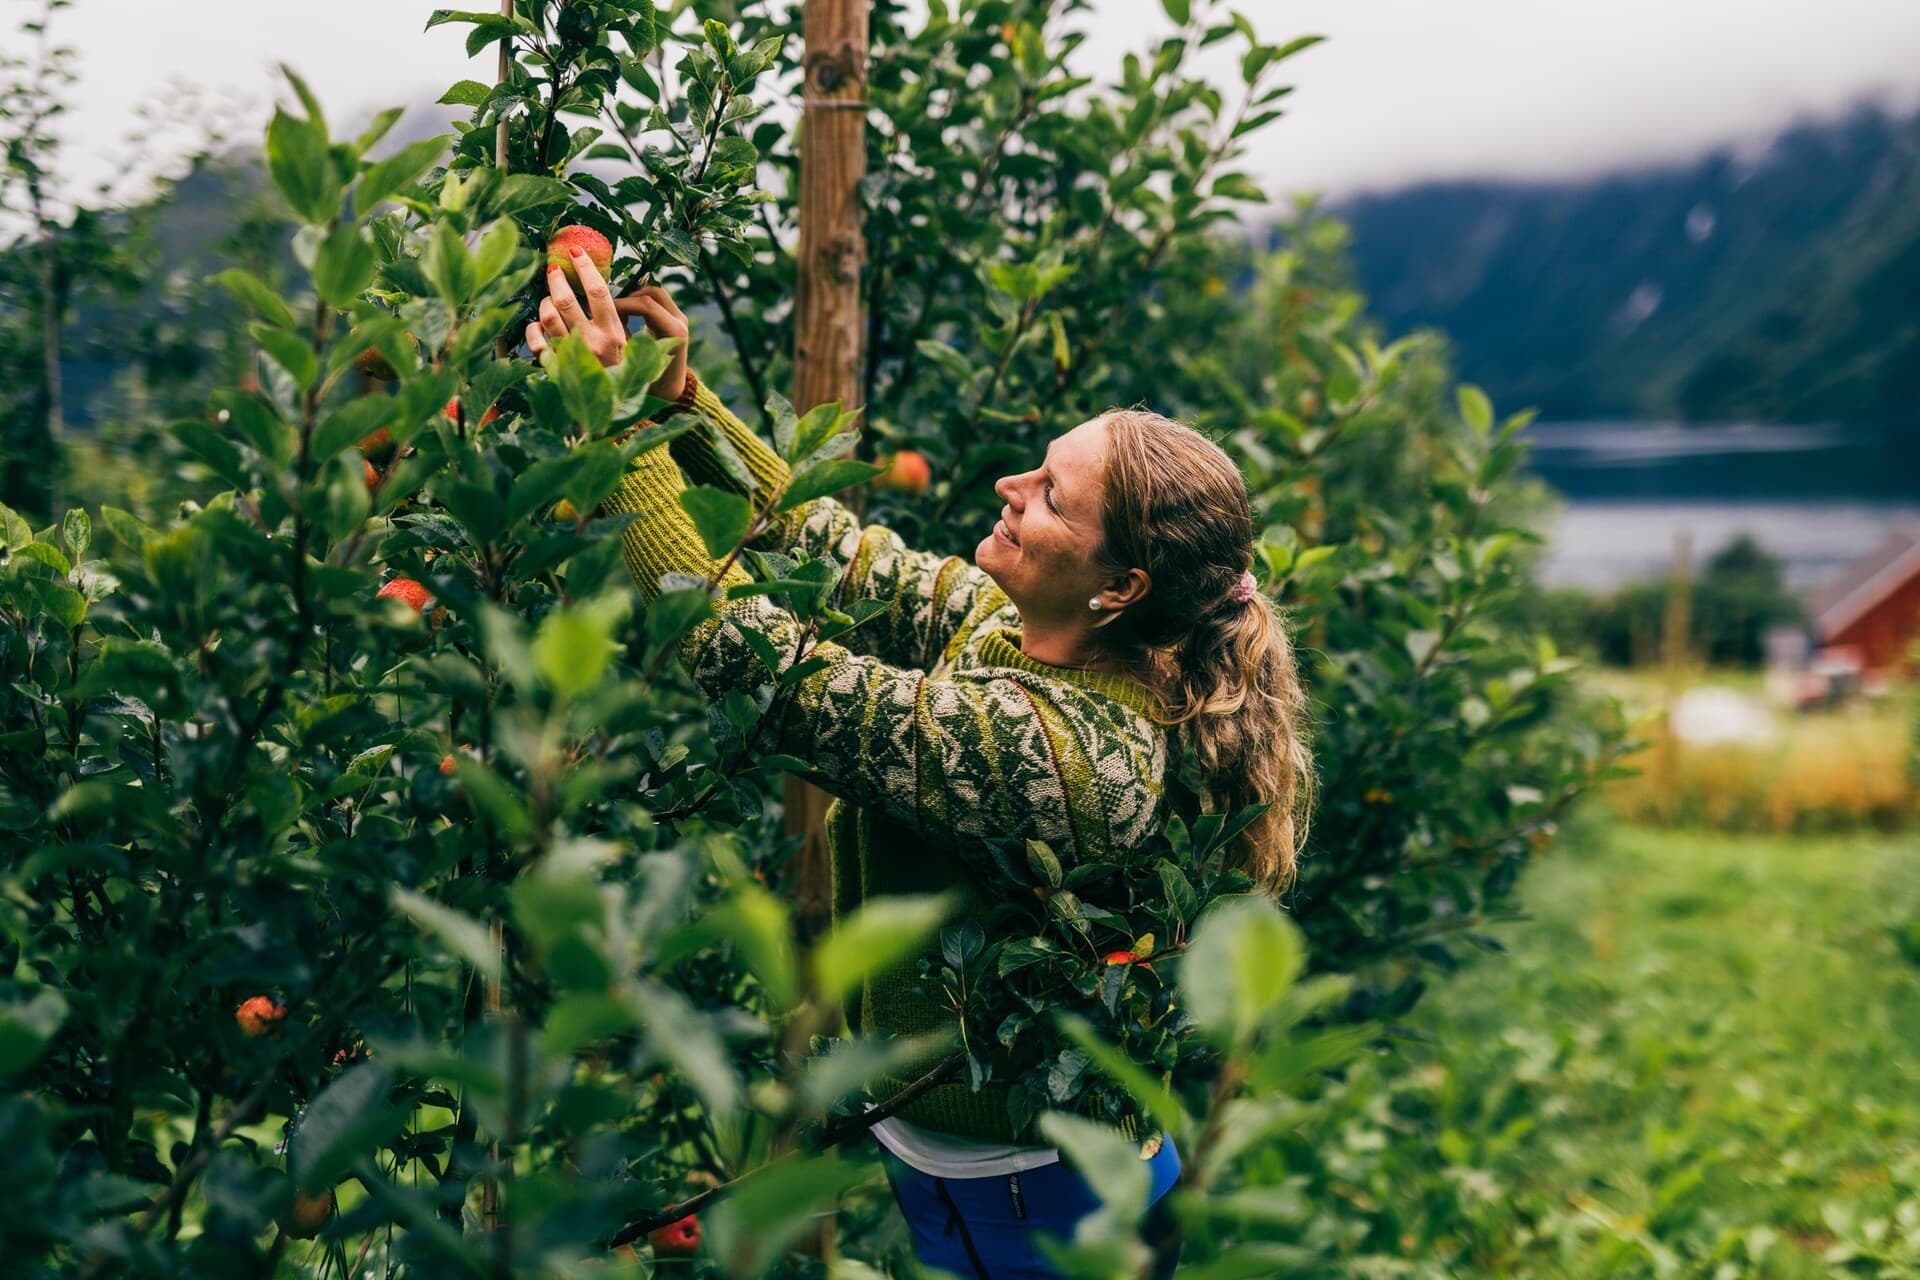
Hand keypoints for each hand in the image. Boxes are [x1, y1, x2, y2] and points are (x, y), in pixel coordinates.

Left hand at [526, 259, 688, 402]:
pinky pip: (535, 341)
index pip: (599, 291)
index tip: (576, 250)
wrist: (610, 414)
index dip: (585, 267)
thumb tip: (599, 289)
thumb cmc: (620, 375)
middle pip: (567, 301)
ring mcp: (571, 357)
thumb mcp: (626, 348)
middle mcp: (593, 344)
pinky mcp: (554, 369)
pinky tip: (536, 325)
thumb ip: (614, 322)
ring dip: (544, 304)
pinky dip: (532, 329)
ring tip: (548, 300)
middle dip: (556, 280)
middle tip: (553, 270)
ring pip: (548, 317)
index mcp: (615, 335)